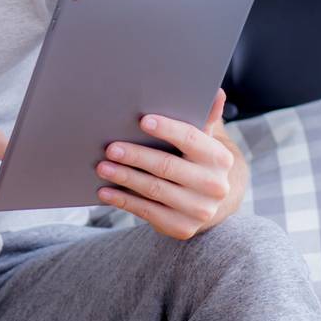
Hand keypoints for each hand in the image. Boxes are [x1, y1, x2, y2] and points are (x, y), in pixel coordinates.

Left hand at [95, 87, 233, 239]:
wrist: (211, 202)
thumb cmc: (198, 160)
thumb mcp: (204, 138)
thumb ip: (206, 117)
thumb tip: (216, 91)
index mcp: (219, 158)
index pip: (190, 139)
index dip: (167, 129)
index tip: (142, 120)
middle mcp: (214, 186)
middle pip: (167, 166)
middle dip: (135, 156)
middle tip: (110, 148)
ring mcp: (199, 210)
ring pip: (154, 190)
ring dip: (124, 178)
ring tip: (102, 167)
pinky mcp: (183, 228)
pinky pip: (148, 213)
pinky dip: (124, 201)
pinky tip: (106, 192)